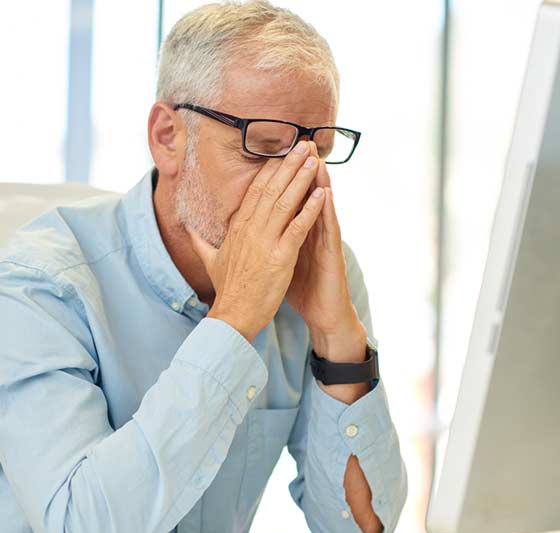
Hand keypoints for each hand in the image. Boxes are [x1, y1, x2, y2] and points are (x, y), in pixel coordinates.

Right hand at [185, 141, 324, 342]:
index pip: (255, 191)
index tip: (282, 152)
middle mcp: (250, 229)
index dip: (270, 169)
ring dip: (301, 178)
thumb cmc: (227, 290)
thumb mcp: (210, 261)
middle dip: (288, 164)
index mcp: (237, 227)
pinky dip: (311, 208)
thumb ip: (202, 242)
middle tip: (304, 144)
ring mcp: (265, 241)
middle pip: (271, 189)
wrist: (232, 316)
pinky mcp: (280, 256)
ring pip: (285, 202)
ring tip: (314, 159)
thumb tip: (189, 230)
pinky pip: (298, 227)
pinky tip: (323, 193)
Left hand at [285, 158, 362, 339]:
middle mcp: (311, 233)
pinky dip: (327, 211)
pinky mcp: (332, 255)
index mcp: (294, 234)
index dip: (281, 180)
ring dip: (318, 181)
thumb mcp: (279, 266)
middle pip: (305, 197)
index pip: (286, 202)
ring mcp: (323, 242)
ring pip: (321, 207)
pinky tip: (326, 193)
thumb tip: (248, 238)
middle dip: (300, 171)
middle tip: (298, 143)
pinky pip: (329, 230)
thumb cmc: (302, 290)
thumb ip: (267, 247)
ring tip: (314, 156)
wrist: (324, 314)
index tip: (274, 155)